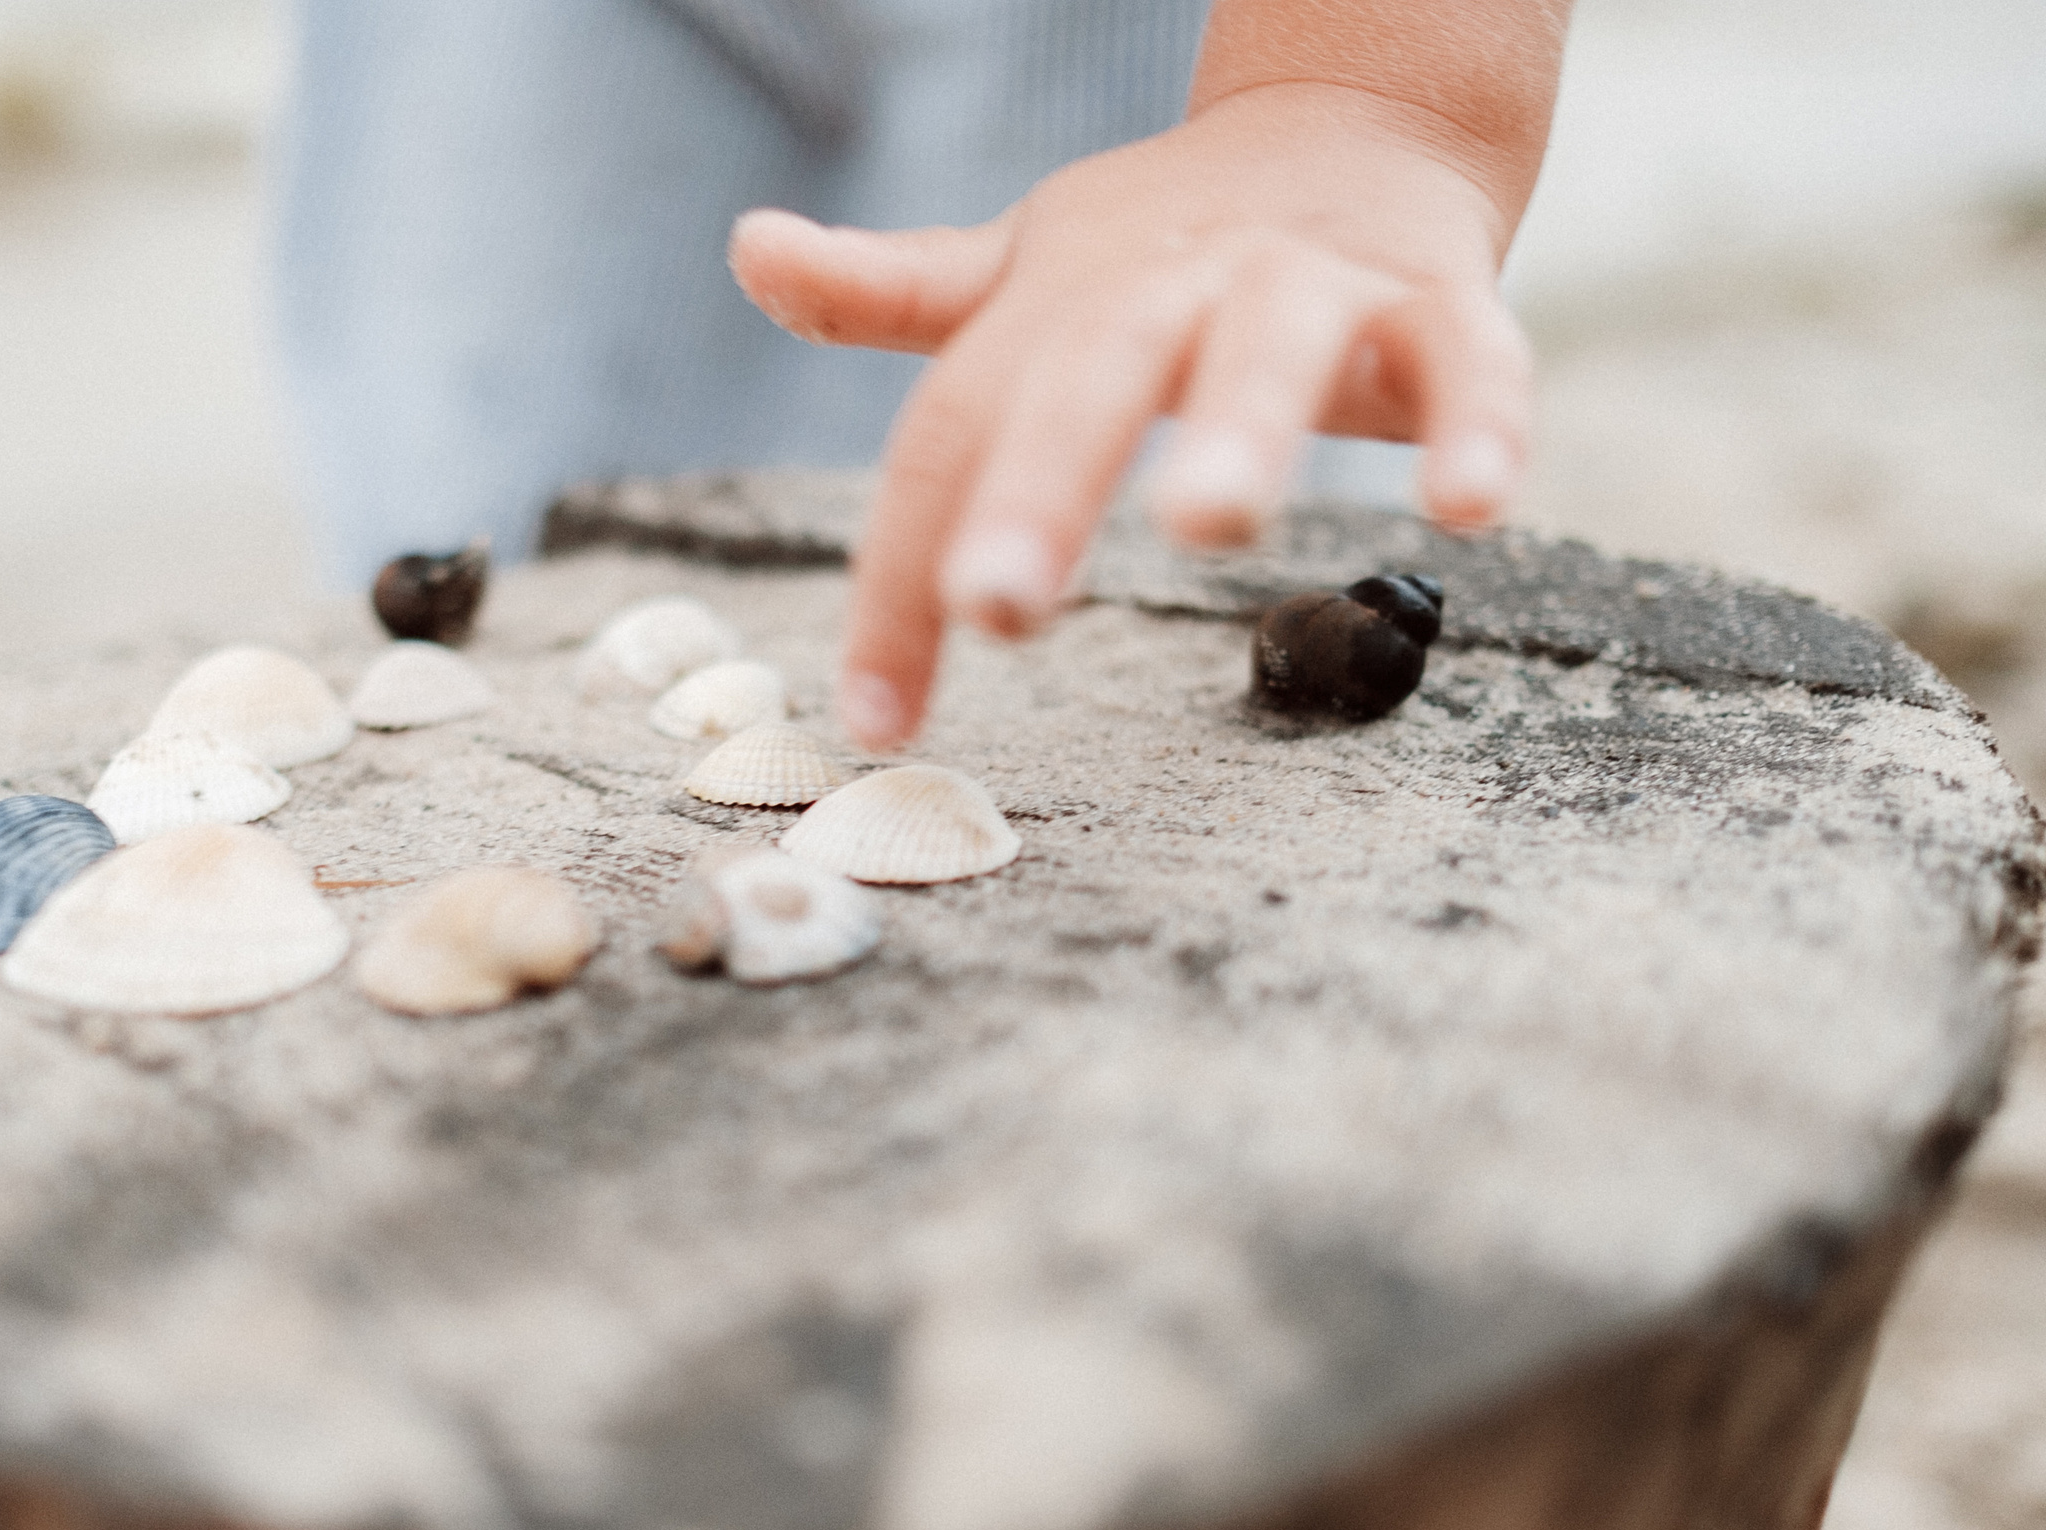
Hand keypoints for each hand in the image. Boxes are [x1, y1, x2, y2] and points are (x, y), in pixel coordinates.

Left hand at [730, 83, 1535, 748]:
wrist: (1355, 122)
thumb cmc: (1165, 241)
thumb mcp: (1027, 270)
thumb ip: (895, 291)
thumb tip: (749, 252)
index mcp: (1059, 302)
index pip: (952, 435)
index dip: (899, 567)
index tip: (874, 712)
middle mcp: (1172, 287)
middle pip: (1089, 381)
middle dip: (1040, 490)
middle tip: (994, 604)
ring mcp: (1306, 286)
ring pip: (1271, 349)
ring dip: (1242, 431)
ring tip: (1210, 527)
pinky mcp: (1438, 297)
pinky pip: (1470, 355)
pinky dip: (1476, 421)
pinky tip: (1470, 506)